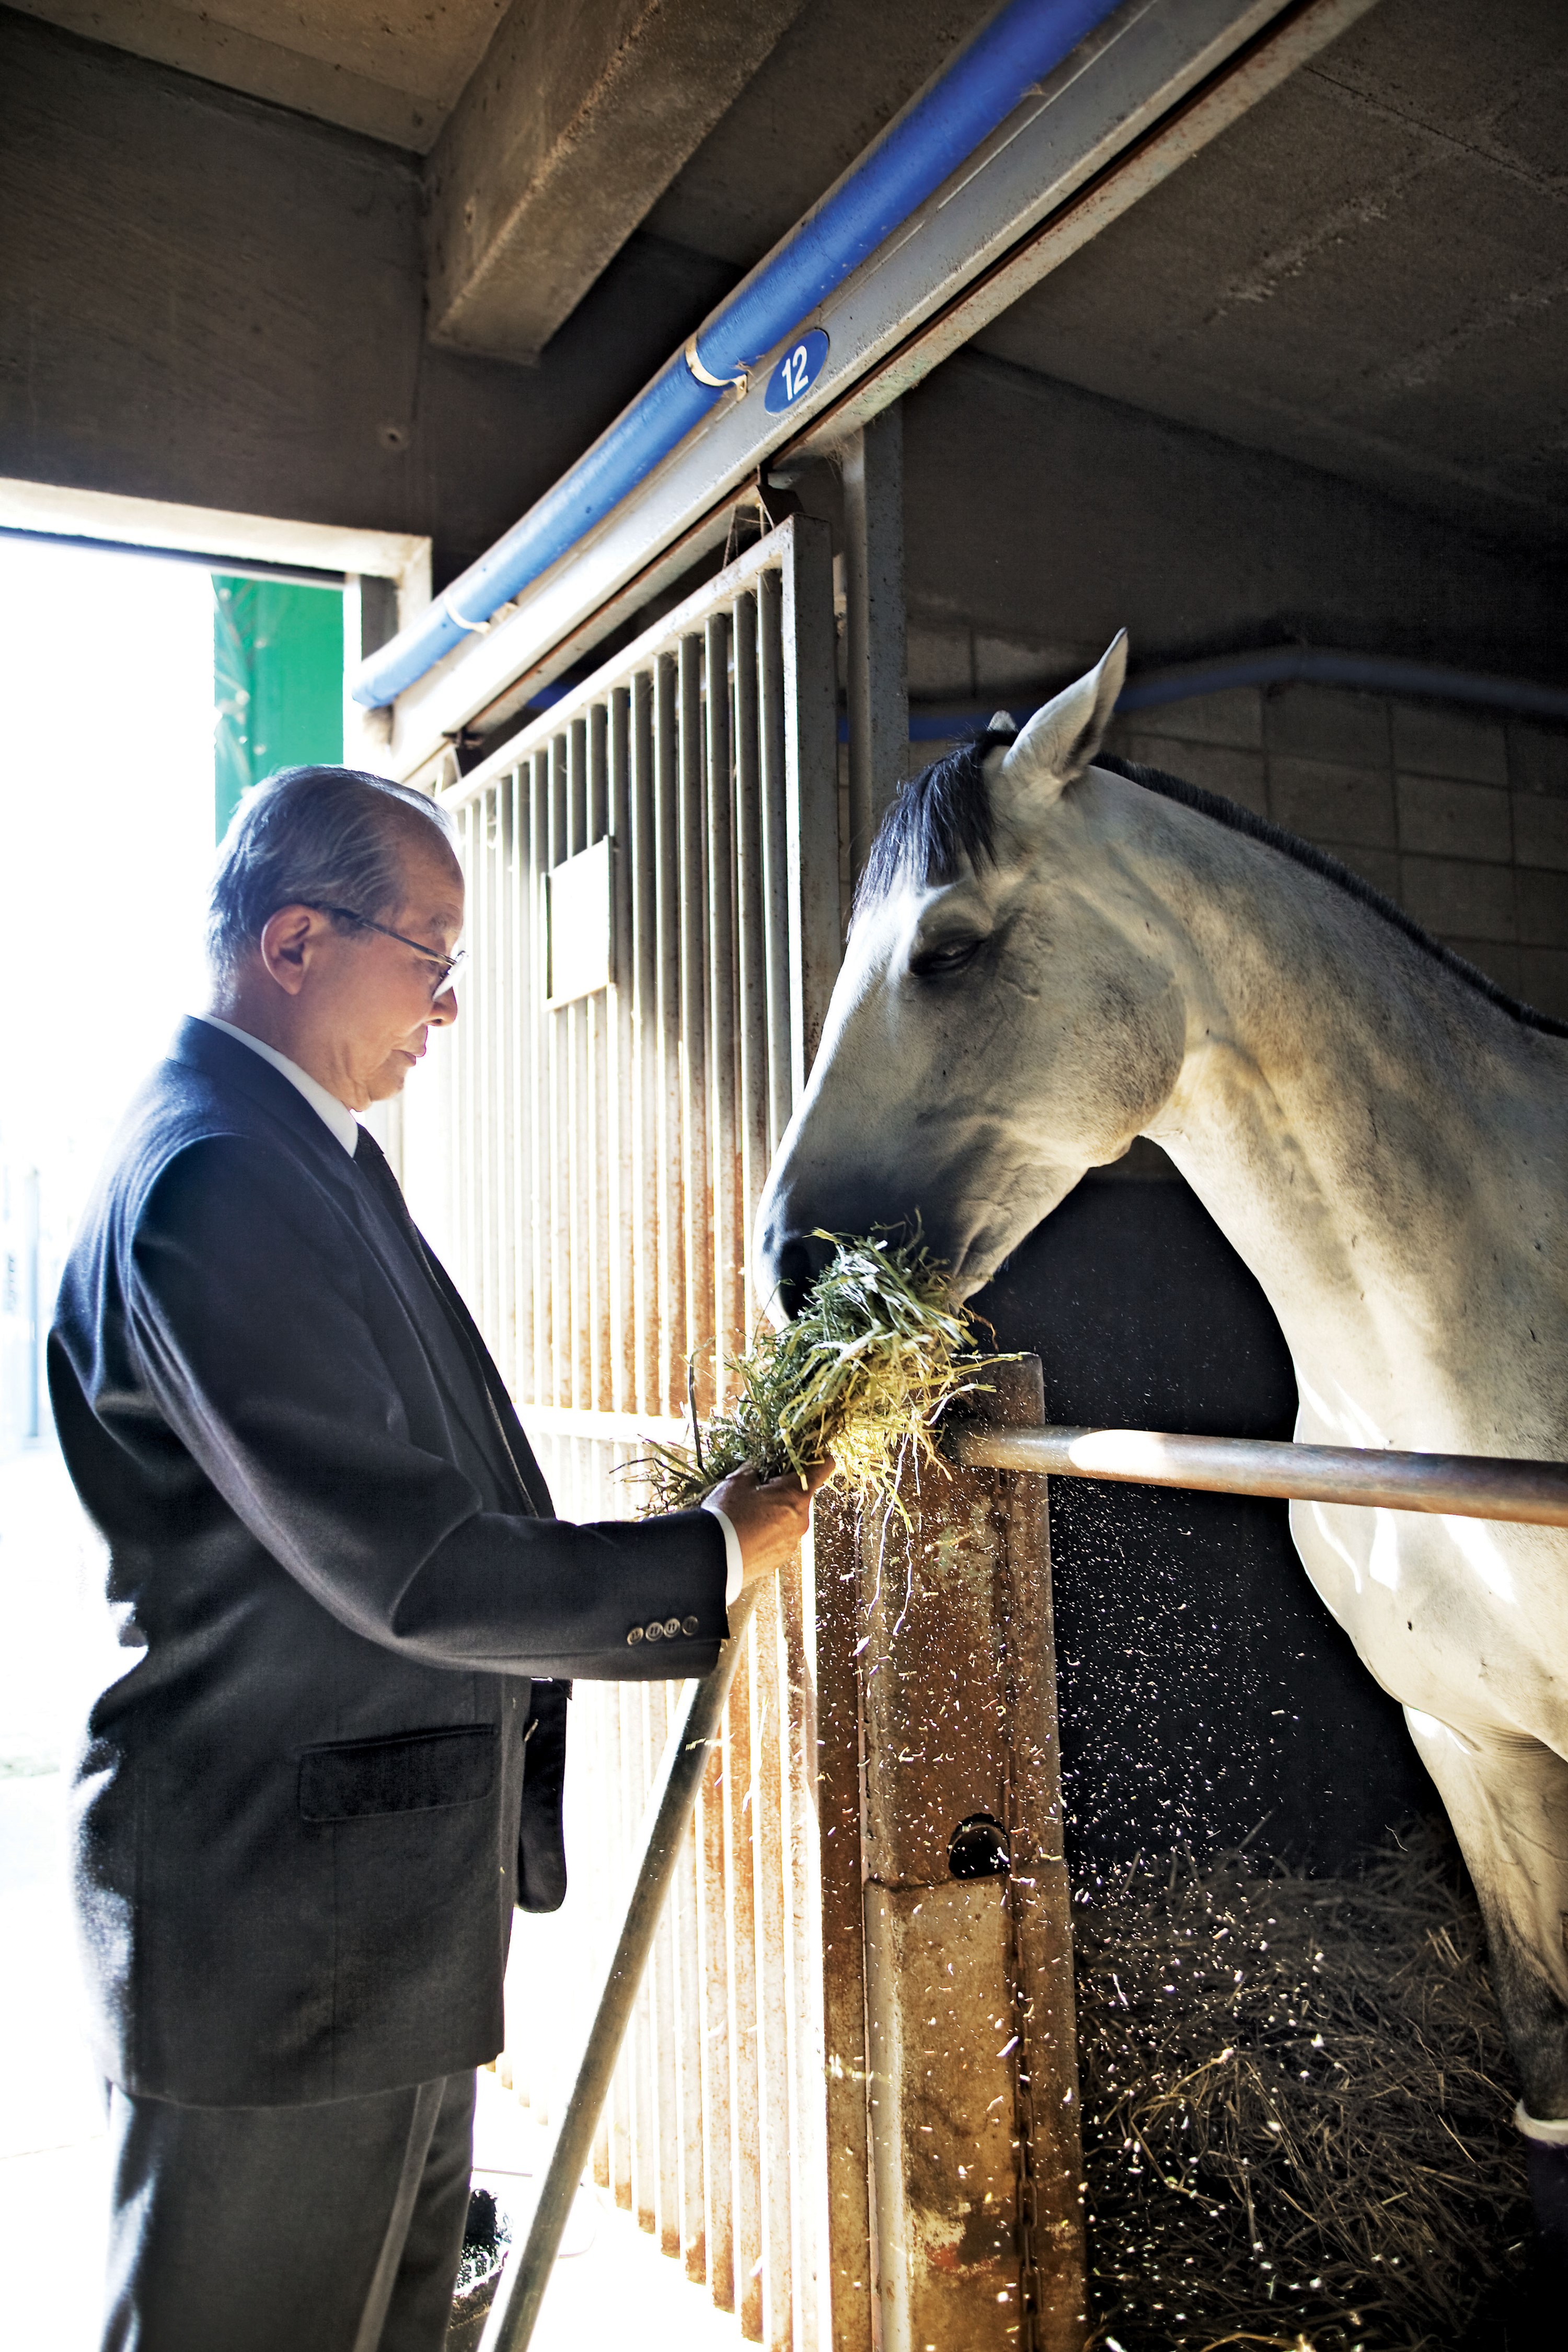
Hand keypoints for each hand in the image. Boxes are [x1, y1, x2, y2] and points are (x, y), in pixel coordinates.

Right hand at [708, 1459, 833, 1591]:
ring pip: (790, 1519)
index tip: (810, 1455)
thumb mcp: (737, 1482)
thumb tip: (758, 1468)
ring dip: (776, 1513)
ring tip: (748, 1515)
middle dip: (784, 1490)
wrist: (712, 1559)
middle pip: (801, 1496)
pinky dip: (768, 1533)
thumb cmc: (727, 1515)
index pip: (822, 1468)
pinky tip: (747, 1533)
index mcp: (795, 1496)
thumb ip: (754, 1469)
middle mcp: (801, 1520)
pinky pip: (779, 1539)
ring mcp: (792, 1543)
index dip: (817, 1458)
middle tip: (759, 1489)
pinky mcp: (779, 1559)